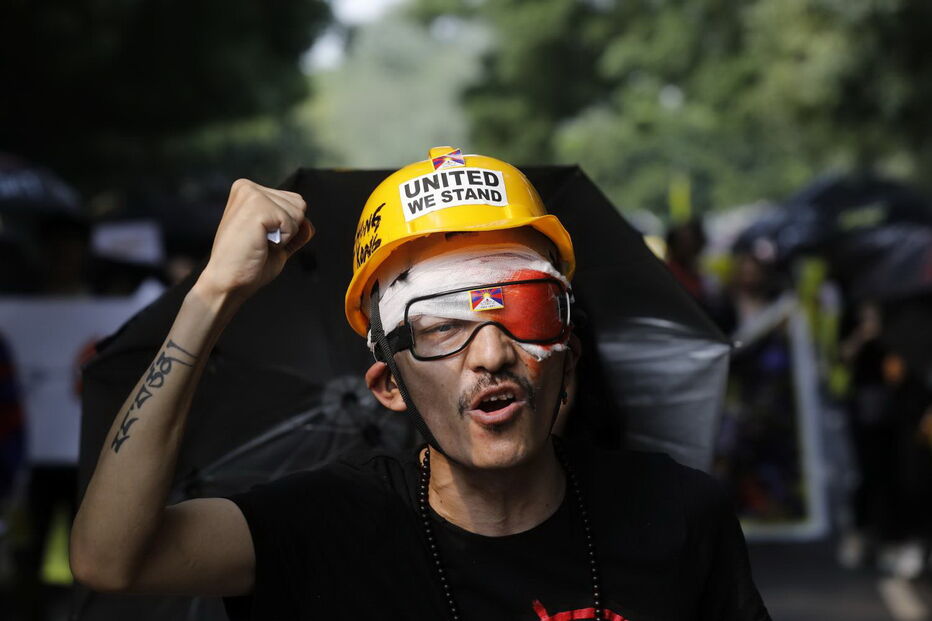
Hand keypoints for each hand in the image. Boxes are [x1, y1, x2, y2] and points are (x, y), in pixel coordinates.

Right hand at [197, 179, 313, 301]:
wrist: (227, 282)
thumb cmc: (248, 266)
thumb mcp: (278, 243)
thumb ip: (295, 230)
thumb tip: (309, 224)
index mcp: (248, 191)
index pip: (294, 201)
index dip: (288, 228)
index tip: (262, 239)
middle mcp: (247, 187)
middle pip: (299, 204)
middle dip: (289, 230)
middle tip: (261, 243)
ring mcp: (251, 194)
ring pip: (298, 212)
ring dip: (286, 235)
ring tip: (259, 243)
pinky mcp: (256, 205)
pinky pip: (292, 223)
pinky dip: (283, 240)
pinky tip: (260, 244)